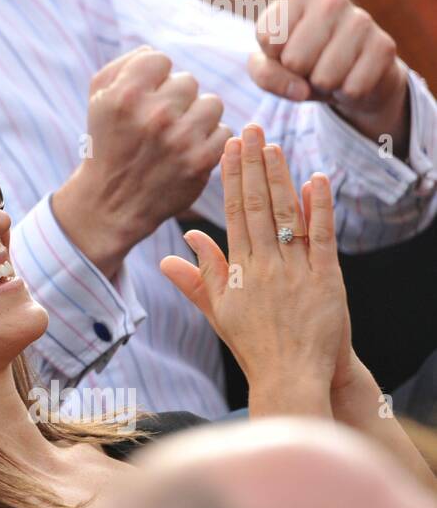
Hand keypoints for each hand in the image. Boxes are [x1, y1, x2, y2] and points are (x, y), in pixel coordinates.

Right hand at [53, 47, 230, 277]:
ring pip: (211, 103)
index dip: (153, 79)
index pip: (159, 60)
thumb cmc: (107, 144)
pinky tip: (189, 151)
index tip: (145, 99)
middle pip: (188, 81)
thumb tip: (152, 52)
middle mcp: (153, 115)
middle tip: (160, 122)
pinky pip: (224, 131)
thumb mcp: (98, 101)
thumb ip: (122, 66)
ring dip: (197, 117)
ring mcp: (179, 139)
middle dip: (175, 99)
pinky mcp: (200, 161)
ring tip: (178, 134)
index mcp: (125, 96)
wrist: (110, 204)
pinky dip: (209, 141)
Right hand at [160, 124, 350, 415]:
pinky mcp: (325, 281)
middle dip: (253, 165)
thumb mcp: (218, 310)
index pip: (233, 213)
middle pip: (258, 206)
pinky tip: (317, 179)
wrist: (289, 377)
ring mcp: (295, 272)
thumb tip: (181, 244)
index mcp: (237, 271)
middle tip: (249, 129)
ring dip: (280, 178)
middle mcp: (264, 266)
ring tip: (274, 145)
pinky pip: (321, 238)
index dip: (232, 178)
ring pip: (287, 216)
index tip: (229, 149)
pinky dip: (321, 208)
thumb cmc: (252, 345)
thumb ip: (201, 275)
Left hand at [249, 0, 408, 146]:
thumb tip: (300, 91)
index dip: (273, 56)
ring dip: (322, 86)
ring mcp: (362, 20)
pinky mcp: (385, 45)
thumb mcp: (270, 66)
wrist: (350, 72)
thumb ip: (266, 75)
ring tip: (329, 70)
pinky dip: (346, 94)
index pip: (269, 39)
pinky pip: (352, 89)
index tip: (285, 49)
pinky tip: (351, 77)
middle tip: (311, 64)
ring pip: (324, 78)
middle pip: (295, 60)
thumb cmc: (301, 61)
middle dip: (298, 74)